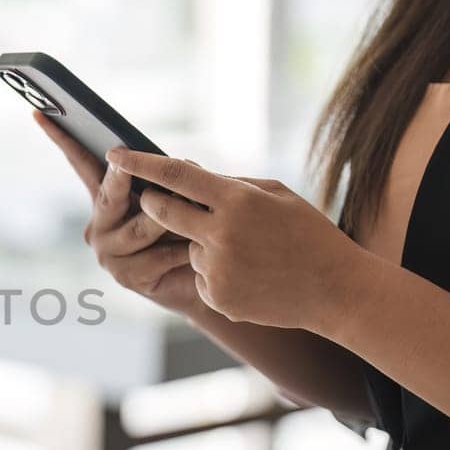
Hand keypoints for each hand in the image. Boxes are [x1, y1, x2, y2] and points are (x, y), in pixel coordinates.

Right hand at [33, 112, 200, 315]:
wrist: (210, 282)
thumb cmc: (191, 231)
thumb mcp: (177, 198)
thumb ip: (170, 181)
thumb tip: (180, 165)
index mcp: (106, 200)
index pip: (81, 164)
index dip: (61, 139)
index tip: (39, 112)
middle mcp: (99, 226)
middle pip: (108, 195)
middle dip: (120, 177)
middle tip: (124, 160)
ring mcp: (109, 254)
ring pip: (140, 227)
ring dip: (169, 218)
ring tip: (198, 213)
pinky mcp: (127, 277)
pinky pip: (159, 254)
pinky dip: (184, 248)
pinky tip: (200, 248)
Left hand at [106, 147, 371, 330]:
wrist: (335, 290)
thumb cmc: (307, 234)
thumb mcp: (276, 195)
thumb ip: (229, 185)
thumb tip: (185, 176)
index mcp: (237, 200)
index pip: (176, 174)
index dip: (140, 163)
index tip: (114, 153)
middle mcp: (221, 234)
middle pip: (161, 211)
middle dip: (152, 203)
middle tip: (153, 198)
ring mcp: (216, 269)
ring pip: (186, 247)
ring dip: (203, 245)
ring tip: (249, 253)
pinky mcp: (215, 297)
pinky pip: (200, 276)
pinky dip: (216, 273)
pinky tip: (250, 276)